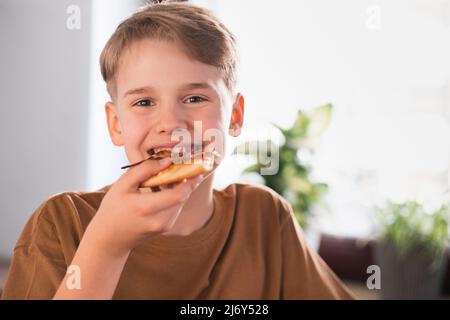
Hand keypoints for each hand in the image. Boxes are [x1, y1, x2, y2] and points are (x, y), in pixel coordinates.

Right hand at [86, 158, 203, 255]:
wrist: (110, 238)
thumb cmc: (113, 207)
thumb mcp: (123, 184)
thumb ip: (144, 170)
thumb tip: (167, 161)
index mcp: (146, 208)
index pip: (178, 195)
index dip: (190, 181)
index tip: (196, 168)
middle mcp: (159, 220)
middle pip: (182, 198)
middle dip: (187, 182)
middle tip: (186, 167)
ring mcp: (164, 227)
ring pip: (180, 203)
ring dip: (180, 189)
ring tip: (171, 176)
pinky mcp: (166, 228)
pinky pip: (176, 208)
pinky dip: (174, 197)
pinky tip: (164, 189)